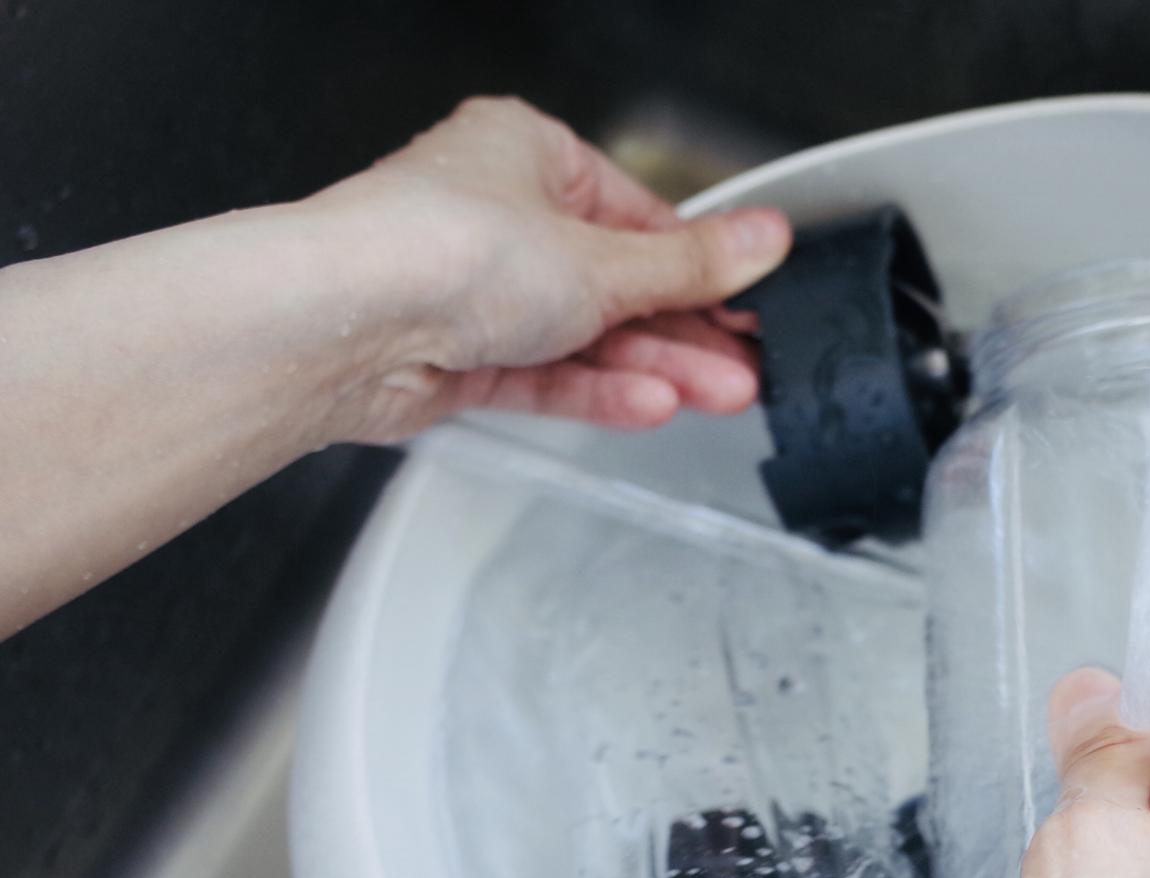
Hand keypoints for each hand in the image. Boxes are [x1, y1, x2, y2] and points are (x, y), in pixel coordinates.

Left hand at [307, 95, 791, 441]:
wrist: (342, 325)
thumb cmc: (439, 248)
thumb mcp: (603, 258)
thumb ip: (690, 266)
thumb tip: (762, 241)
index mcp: (527, 154)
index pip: (638, 216)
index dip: (699, 267)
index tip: (749, 301)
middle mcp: (497, 217)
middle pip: (615, 282)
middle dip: (683, 331)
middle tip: (742, 364)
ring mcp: (474, 292)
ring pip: (584, 335)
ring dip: (652, 367)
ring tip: (715, 395)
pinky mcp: (457, 360)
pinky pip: (544, 373)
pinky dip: (597, 390)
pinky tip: (650, 404)